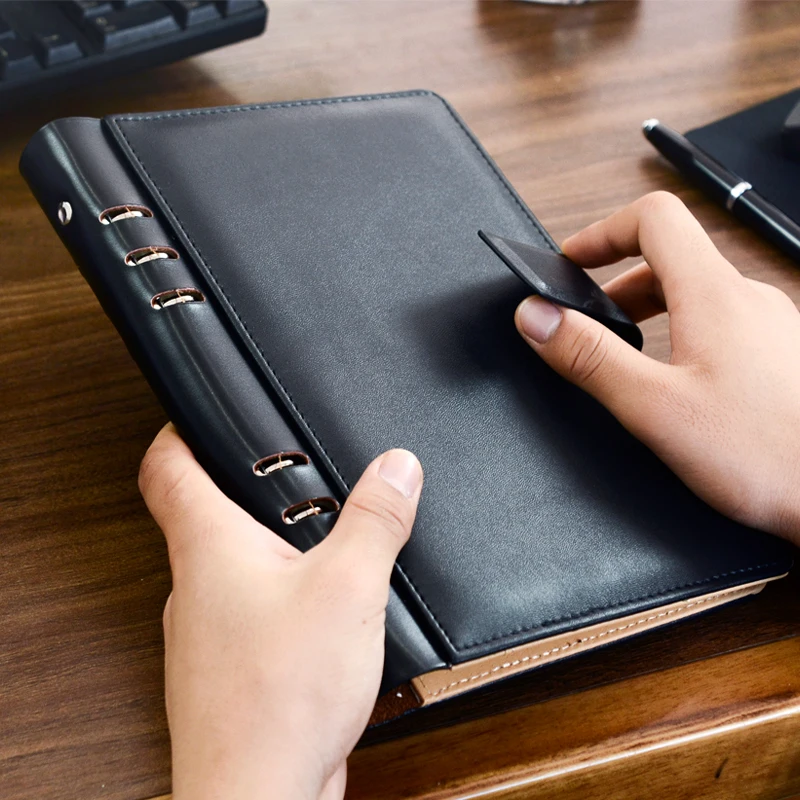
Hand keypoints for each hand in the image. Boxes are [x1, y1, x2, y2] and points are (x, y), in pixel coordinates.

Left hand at [138, 424, 422, 799]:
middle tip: (283, 468)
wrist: (263, 796)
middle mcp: (196, 585)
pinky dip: (285, 596)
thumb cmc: (280, 698)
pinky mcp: (235, 665)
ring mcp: (210, 630)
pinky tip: (327, 610)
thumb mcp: (348, 586)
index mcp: (208, 547)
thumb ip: (374, 519)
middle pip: (202, 512)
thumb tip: (396, 466)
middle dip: (245, 487)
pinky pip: (255, 611)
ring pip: (233, 566)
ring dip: (270, 547)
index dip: (181, 428)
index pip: (167, 467)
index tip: (202, 411)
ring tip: (318, 535)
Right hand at [515, 191, 799, 543]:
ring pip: (698, 292)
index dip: (602, 232)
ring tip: (626, 354)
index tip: (570, 261)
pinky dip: (683, 332)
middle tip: (586, 322)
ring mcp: (771, 325)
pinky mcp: (781, 354)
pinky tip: (677, 381)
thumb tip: (536, 317)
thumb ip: (589, 357)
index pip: (654, 219)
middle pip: (671, 258)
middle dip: (617, 283)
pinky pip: (723, 321)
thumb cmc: (766, 456)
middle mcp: (748, 299)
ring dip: (650, 309)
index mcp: (714, 296)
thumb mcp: (654, 407)